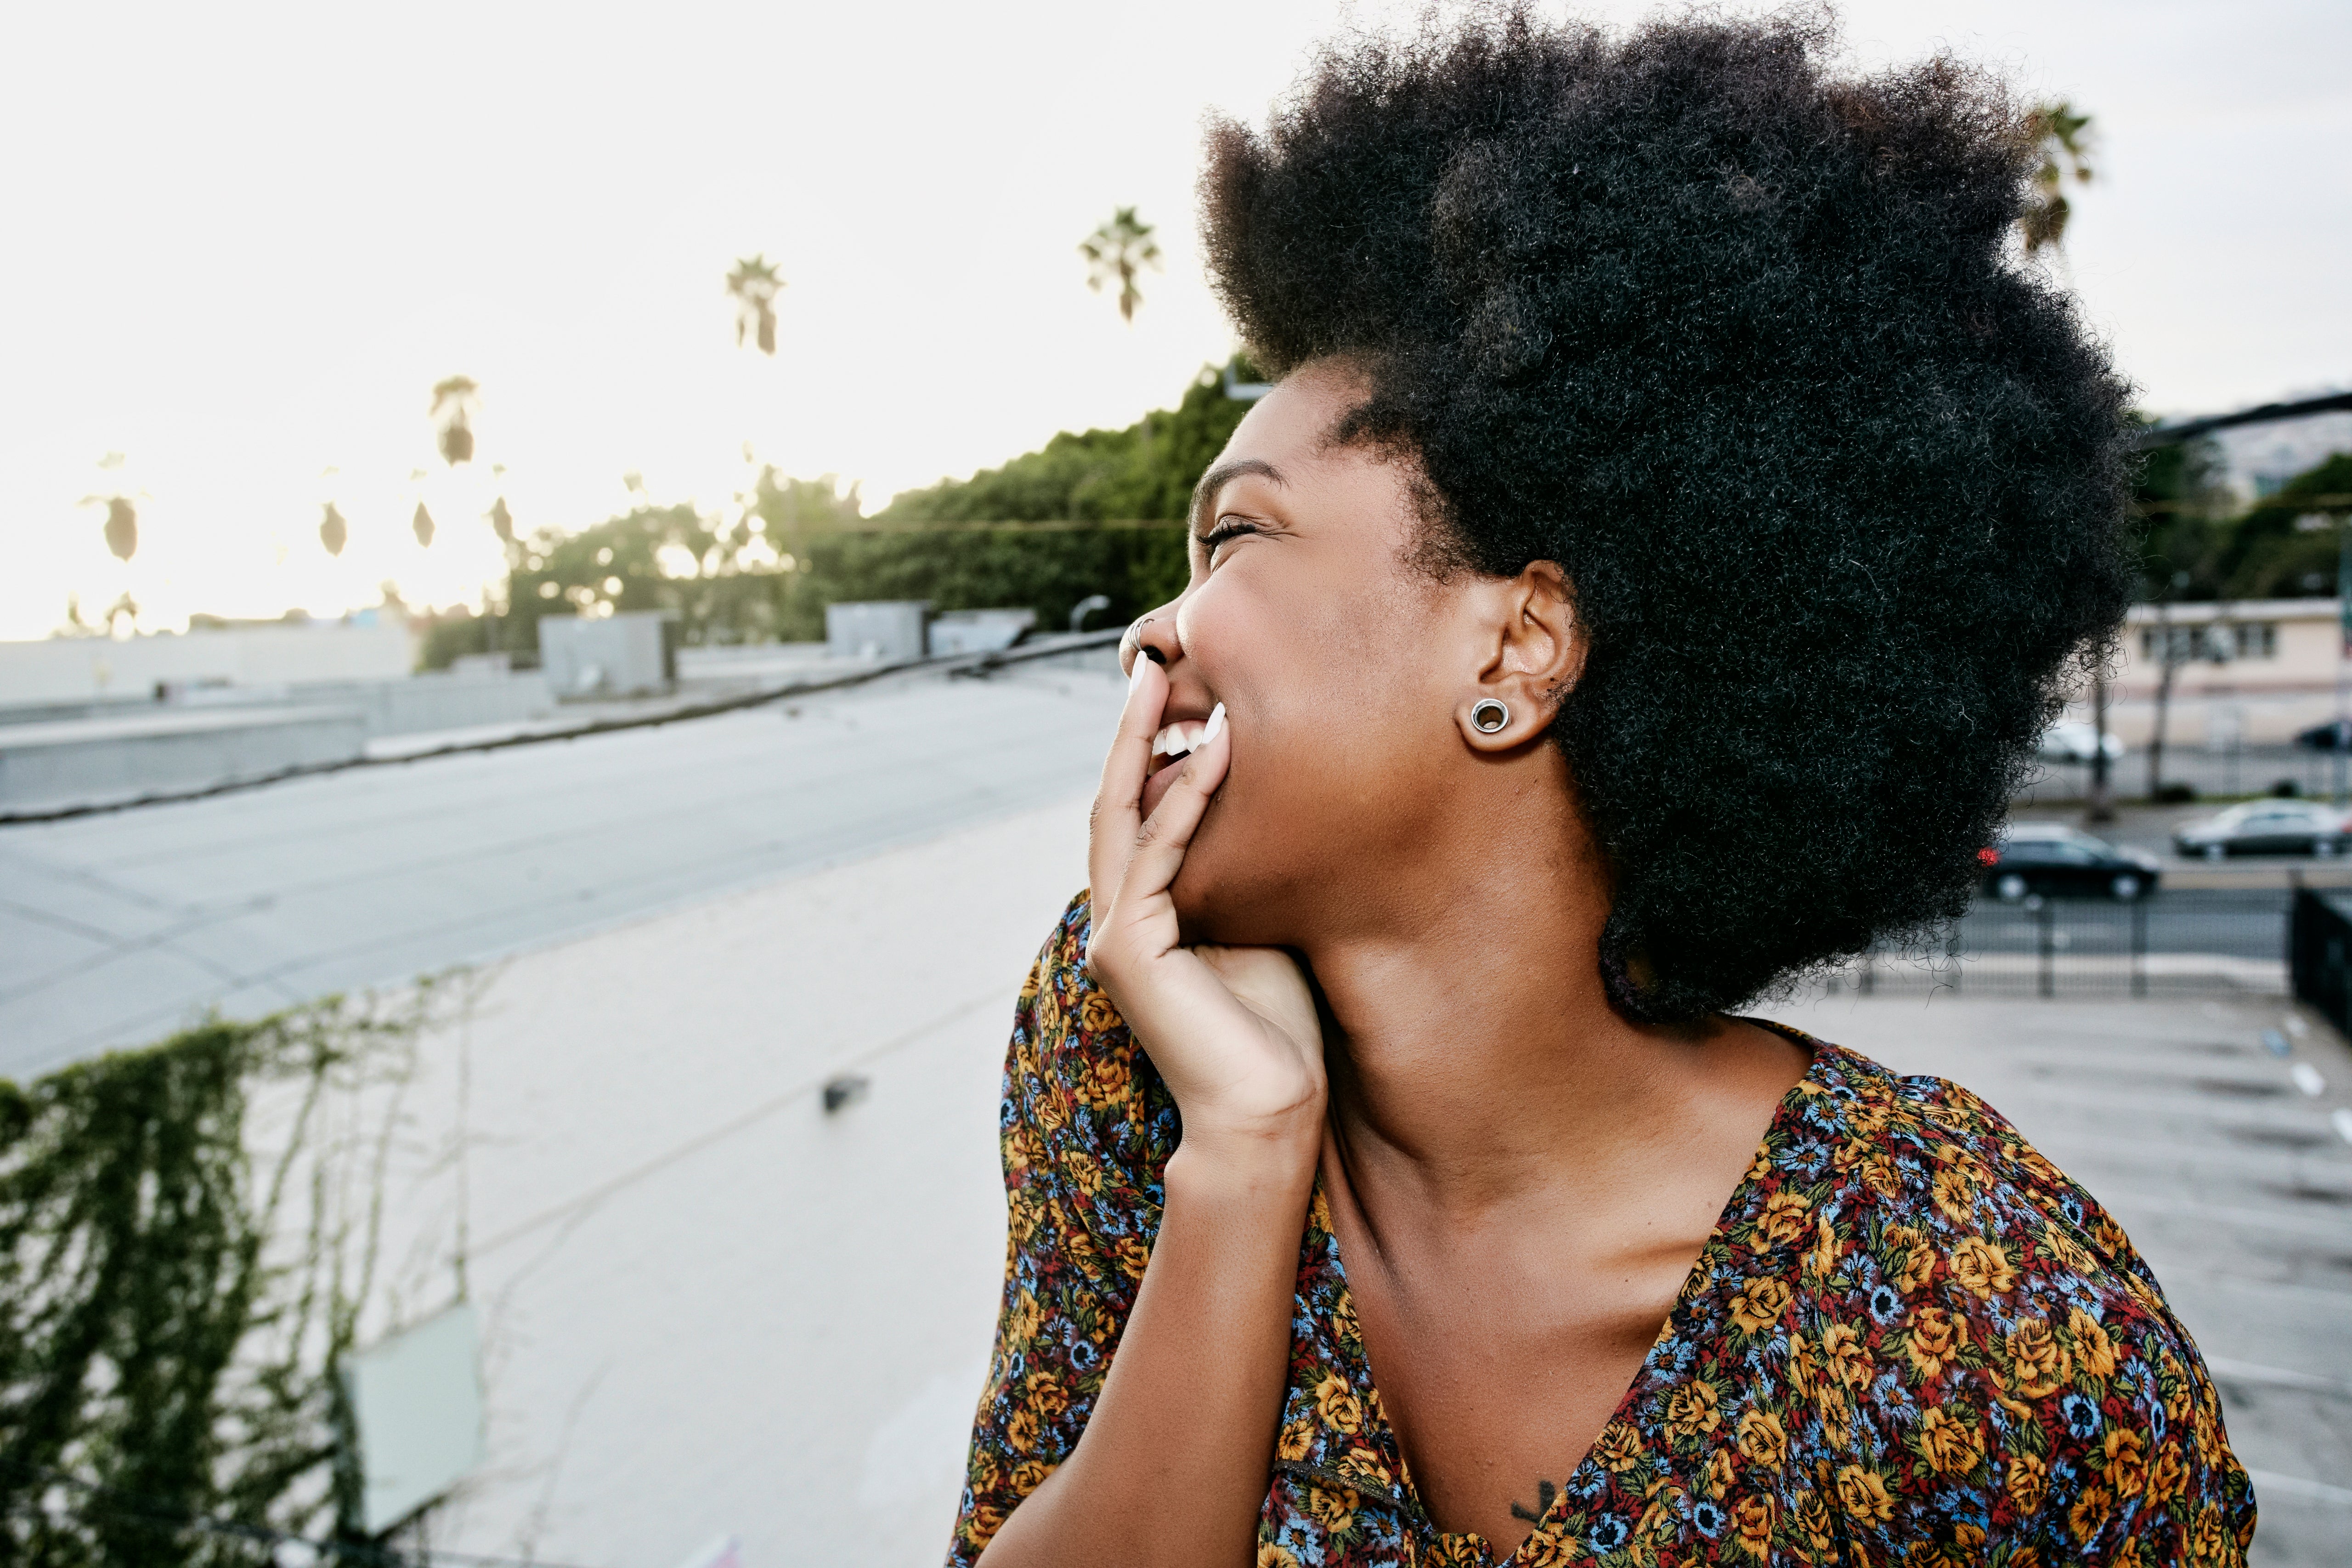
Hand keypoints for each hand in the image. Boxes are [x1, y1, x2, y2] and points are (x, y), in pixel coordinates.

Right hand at [1087, 657, 1325, 1155]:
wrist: (1270, 1110)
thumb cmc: (1279, 1030)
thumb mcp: (1263, 923)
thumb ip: (1244, 869)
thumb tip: (1272, 800)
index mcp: (1144, 917)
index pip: (1138, 814)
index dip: (1150, 750)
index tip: (1180, 692)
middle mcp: (1117, 921)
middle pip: (1114, 801)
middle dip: (1133, 729)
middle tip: (1152, 661)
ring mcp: (1116, 935)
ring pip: (1122, 815)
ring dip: (1147, 743)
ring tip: (1169, 679)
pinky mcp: (1129, 950)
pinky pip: (1158, 854)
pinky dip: (1188, 796)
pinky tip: (1219, 748)